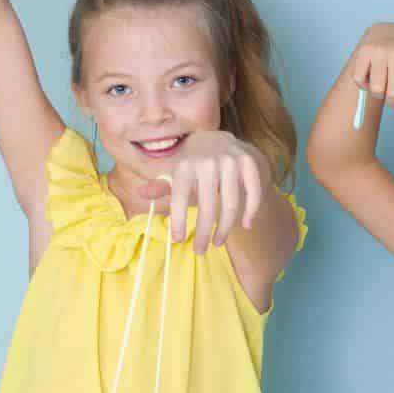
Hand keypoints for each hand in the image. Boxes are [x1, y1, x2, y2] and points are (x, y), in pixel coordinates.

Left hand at [138, 131, 267, 250]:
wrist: (223, 142)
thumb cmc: (195, 168)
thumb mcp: (178, 175)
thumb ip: (162, 186)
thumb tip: (141, 192)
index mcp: (185, 165)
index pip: (180, 196)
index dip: (179, 219)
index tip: (178, 239)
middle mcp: (207, 161)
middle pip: (207, 205)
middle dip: (203, 232)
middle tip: (200, 251)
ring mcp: (230, 160)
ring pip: (231, 203)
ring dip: (225, 228)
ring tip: (218, 242)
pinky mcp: (249, 162)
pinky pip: (252, 193)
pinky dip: (251, 211)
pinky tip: (246, 225)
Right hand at [351, 23, 393, 113]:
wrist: (386, 31)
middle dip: (393, 102)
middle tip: (392, 96)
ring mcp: (380, 51)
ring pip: (376, 90)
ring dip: (377, 94)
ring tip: (381, 84)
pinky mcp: (363, 51)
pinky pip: (360, 81)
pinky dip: (363, 85)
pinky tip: (369, 77)